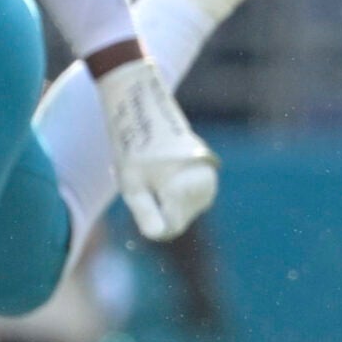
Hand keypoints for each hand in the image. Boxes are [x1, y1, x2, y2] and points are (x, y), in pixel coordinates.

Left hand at [96, 56, 218, 240]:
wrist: (143, 105)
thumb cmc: (132, 147)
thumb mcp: (131, 186)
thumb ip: (146, 216)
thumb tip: (161, 235)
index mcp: (185, 192)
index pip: (168, 229)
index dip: (148, 217)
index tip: (139, 192)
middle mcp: (205, 187)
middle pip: (177, 218)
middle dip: (158, 204)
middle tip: (144, 175)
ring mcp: (209, 179)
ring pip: (183, 208)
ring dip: (164, 195)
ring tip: (152, 168)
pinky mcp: (209, 172)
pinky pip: (187, 196)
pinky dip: (172, 187)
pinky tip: (162, 164)